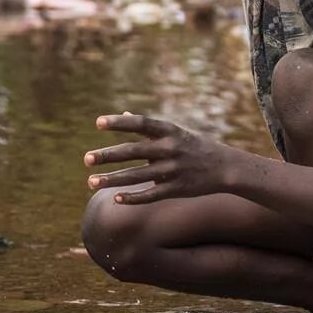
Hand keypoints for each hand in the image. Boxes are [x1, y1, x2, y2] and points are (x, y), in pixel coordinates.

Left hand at [84, 113, 235, 204]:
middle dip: (108, 155)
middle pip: (134, 151)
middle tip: (86, 159)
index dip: (119, 123)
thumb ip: (147, 127)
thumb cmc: (194, 146)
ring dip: (113, 179)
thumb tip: (122, 114)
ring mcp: (174, 169)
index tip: (98, 123)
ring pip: (138, 176)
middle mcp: (171, 148)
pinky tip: (115, 198)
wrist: (226, 167)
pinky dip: (134, 197)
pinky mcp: (178, 189)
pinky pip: (151, 194)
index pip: (140, 123)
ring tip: (91, 182)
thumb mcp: (174, 131)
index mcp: (169, 131)